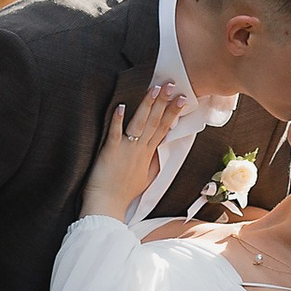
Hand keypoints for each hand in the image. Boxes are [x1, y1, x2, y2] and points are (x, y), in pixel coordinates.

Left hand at [83, 78, 184, 220]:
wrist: (107, 206)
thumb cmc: (123, 193)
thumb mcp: (145, 177)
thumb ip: (153, 161)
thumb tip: (160, 150)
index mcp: (148, 154)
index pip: (164, 129)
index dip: (173, 113)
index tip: (183, 98)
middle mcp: (139, 150)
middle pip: (155, 121)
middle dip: (164, 102)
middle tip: (172, 84)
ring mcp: (126, 149)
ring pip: (140, 123)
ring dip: (147, 105)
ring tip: (154, 89)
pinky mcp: (110, 151)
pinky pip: (115, 133)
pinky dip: (118, 120)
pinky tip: (122, 106)